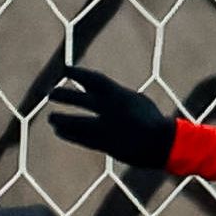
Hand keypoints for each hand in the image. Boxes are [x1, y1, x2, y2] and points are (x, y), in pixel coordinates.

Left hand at [38, 63, 178, 173]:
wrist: (164, 144)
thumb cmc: (151, 120)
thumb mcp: (136, 100)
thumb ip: (115, 95)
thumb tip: (95, 91)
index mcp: (120, 95)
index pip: (94, 80)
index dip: (78, 73)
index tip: (65, 70)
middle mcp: (112, 110)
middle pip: (81, 100)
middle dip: (64, 96)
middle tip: (51, 94)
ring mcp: (109, 128)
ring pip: (78, 123)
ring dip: (62, 119)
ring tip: (51, 118)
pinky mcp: (107, 145)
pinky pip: (83, 139)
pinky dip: (69, 134)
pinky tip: (59, 131)